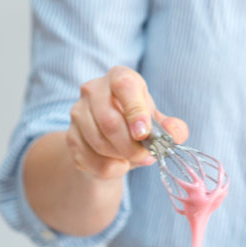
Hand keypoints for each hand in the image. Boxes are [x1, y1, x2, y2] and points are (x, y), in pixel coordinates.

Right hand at [66, 66, 187, 178]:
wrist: (111, 143)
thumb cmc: (137, 126)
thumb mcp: (158, 124)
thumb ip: (172, 128)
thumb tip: (175, 134)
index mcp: (119, 77)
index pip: (124, 85)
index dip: (135, 110)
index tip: (143, 133)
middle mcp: (93, 90)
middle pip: (109, 121)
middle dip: (131, 146)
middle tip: (146, 157)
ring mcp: (77, 112)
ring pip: (98, 142)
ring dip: (121, 157)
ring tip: (133, 159)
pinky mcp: (70, 136)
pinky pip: (88, 158)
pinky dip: (108, 168)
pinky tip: (119, 165)